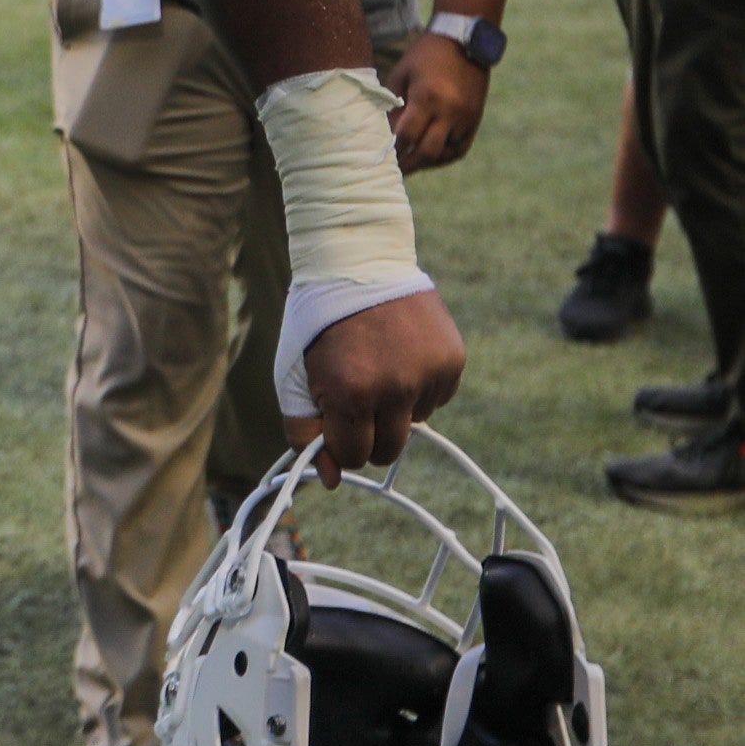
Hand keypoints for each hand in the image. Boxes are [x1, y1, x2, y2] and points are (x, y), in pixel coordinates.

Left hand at [282, 288, 465, 485]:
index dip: (339, 445)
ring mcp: (428, 373)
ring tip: (376, 367)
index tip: (334, 425)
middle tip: (355, 402)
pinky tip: (400, 356)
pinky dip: (418, 388)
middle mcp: (396, 387)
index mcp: (351, 393)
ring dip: (394, 409)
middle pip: (388, 450)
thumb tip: (329, 481)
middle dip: (367, 436)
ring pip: (414, 425)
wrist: (357, 265)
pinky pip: (436, 399)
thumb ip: (305, 432)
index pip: (353, 456)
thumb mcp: (294, 377)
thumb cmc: (316, 325)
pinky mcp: (452, 360)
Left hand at [385, 34, 489, 173]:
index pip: (407, 135)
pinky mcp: (475, 120)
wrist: (464, 41)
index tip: (381, 157)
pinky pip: (459, 148)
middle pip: (427, 151)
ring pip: (444, 153)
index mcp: (428, 98)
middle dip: (409, 164)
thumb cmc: (424, 56)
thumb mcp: (401, 75)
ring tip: (409, 164)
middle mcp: (450, 111)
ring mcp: (466, 118)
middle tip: (393, 171)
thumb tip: (386, 134)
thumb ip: (393, 105)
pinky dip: (443, 156)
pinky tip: (428, 157)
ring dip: (426, 162)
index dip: (393, 148)